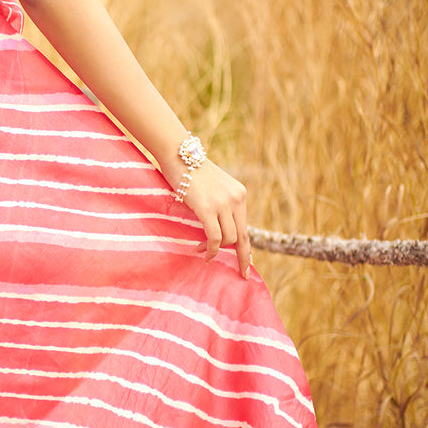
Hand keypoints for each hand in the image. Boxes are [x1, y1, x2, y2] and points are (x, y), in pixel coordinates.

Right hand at [181, 160, 250, 277]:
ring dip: (215, 250)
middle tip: (241, 273)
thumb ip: (219, 205)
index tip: (248, 263)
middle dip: (242, 257)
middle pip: (242, 236)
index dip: (247, 248)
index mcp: (239, 194)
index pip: (245, 227)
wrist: (179, 153)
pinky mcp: (207, 208)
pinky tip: (202, 253)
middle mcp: (236, 199)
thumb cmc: (189, 170)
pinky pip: (214, 237)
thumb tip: (218, 231)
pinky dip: (210, 249)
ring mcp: (223, 203)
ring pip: (228, 239)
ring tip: (201, 250)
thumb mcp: (212, 188)